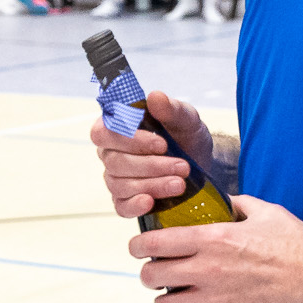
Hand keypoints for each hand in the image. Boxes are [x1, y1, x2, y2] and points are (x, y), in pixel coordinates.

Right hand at [91, 90, 214, 217]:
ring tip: (180, 184)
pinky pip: (121, 206)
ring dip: (152, 184)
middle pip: (115, 162)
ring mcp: (116, 178)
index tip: (162, 144)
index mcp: (116, 127)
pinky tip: (150, 202)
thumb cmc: (184, 135)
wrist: (200, 163)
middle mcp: (110, 153)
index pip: (103, 132)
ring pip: (120, 184)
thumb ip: (171, 108)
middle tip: (182, 166)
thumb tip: (155, 97)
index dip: (129, 140)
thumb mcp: (185, 119)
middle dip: (151, 165)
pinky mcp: (126, 200)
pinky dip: (134, 205)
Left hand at [131, 195, 302, 302]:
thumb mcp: (266, 211)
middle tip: (158, 274)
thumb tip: (225, 199)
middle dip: (150, 275)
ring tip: (173, 300)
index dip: (138, 246)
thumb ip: (238, 204)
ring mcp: (218, 299)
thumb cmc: (299, 244)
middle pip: (152, 275)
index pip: (155, 242)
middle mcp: (208, 269)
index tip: (139, 248)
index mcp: (212, 239)